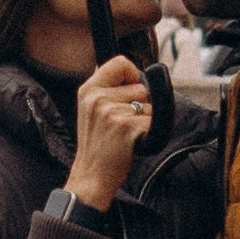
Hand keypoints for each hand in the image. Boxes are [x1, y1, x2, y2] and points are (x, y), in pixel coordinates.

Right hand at [66, 55, 151, 210]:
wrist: (91, 176)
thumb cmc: (97, 145)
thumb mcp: (90, 110)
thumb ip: (106, 89)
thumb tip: (131, 71)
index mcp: (88, 90)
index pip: (120, 62)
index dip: (132, 74)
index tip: (130, 89)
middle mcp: (97, 98)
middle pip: (140, 85)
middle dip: (139, 103)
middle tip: (122, 123)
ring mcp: (111, 112)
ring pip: (148, 105)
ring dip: (144, 119)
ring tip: (125, 134)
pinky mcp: (126, 127)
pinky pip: (152, 121)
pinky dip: (148, 133)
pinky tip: (131, 142)